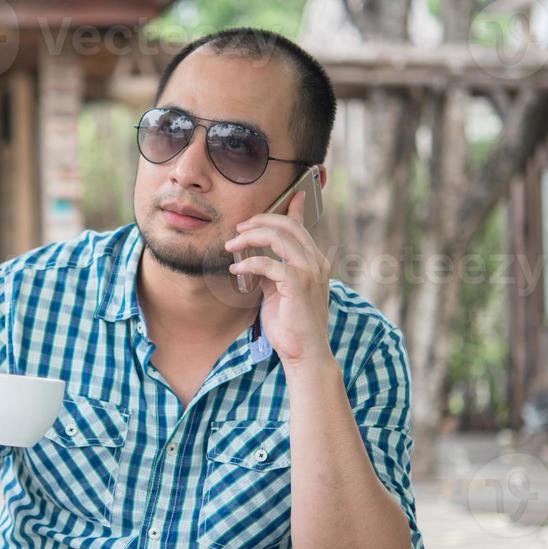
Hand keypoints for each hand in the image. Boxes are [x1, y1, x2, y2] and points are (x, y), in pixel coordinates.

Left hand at [225, 213, 331, 367]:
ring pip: (278, 237)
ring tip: (231, 246)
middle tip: (238, 228)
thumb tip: (255, 257)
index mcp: (314, 261)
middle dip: (259, 221)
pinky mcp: (298, 284)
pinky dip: (249, 263)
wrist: (305, 353)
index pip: (302, 226)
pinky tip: (236, 269)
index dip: (293, 207)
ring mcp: (310, 271)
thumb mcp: (279, 290)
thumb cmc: (290, 324)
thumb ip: (272, 271)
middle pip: (287, 225)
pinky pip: (269, 263)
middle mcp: (316, 261)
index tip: (285, 194)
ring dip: (250, 238)